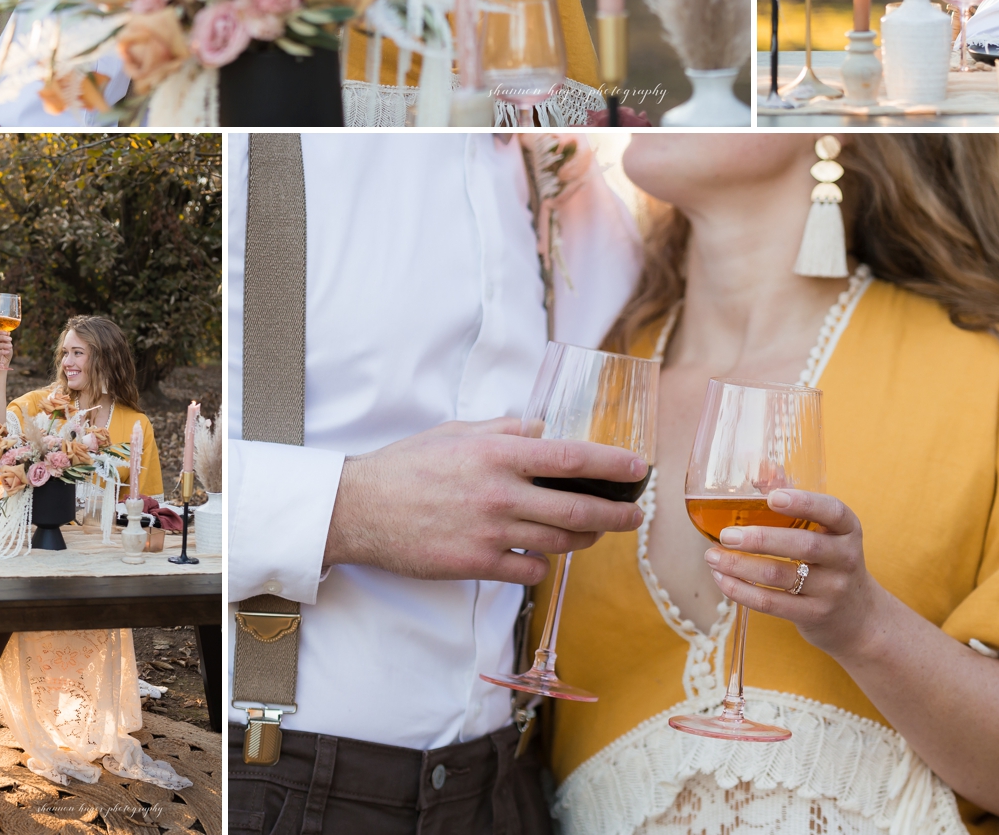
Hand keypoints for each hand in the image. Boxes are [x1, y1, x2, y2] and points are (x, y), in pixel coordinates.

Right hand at [0, 330, 12, 368]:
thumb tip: (8, 332)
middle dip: (3, 337)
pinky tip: (7, 351)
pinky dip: (2, 351)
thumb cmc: (6, 351)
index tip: (8, 333)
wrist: (4, 361)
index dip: (2, 332)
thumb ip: (8, 339)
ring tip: (10, 346)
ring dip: (4, 345)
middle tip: (10, 339)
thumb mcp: (9, 344)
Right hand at [322, 417, 645, 583]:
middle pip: (577, 508)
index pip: (572, 458)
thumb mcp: (458, 433)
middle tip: (634, 514)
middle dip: (615, 513)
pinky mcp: (476, 565)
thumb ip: (506, 430)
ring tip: (595, 532)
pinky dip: (543, 563)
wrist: (359, 510)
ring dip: (585, 539)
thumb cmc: (408, 466)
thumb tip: (545, 429)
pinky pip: (529, 570)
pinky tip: (542, 555)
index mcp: (498, 455)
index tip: (639, 468)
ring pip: (559, 542)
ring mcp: (490, 533)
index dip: (612, 465)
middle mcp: (501, 494)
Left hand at [705, 489, 887, 662]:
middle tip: (726, 535)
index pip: (833, 512)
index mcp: (848, 530)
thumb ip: (797, 501)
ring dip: (741, 566)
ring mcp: (831, 590)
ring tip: (713, 556)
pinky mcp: (813, 615)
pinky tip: (723, 579)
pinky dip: (742, 591)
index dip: (803, 503)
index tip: (771, 498)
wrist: (856, 616)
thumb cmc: (830, 561)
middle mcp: (844, 558)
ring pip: (781, 576)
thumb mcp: (825, 532)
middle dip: (760, 539)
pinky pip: (772, 603)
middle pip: (803, 546)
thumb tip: (761, 468)